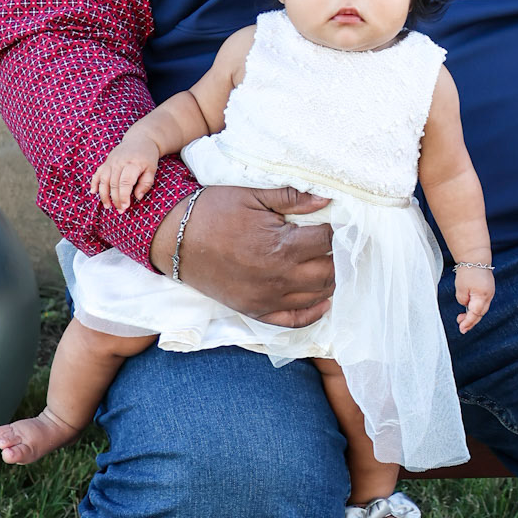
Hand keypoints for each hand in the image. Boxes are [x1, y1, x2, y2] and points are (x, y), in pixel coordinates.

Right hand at [91, 136, 161, 211]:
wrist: (140, 138)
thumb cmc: (148, 157)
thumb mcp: (152, 169)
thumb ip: (146, 183)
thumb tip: (137, 197)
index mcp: (133, 164)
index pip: (125, 182)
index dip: (124, 196)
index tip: (125, 207)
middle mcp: (119, 162)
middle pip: (114, 184)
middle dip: (115, 199)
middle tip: (120, 211)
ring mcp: (111, 161)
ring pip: (104, 180)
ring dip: (104, 195)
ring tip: (108, 206)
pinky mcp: (106, 162)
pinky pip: (97, 173)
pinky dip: (94, 183)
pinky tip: (93, 193)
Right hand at [150, 185, 334, 325]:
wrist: (175, 239)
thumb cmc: (213, 212)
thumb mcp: (253, 196)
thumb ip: (292, 199)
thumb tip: (327, 200)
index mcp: (282, 246)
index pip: (328, 241)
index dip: (339, 231)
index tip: (342, 224)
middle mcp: (280, 278)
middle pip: (329, 271)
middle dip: (339, 257)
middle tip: (341, 245)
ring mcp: (268, 299)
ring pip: (318, 295)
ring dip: (330, 280)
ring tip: (332, 265)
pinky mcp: (255, 311)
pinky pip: (294, 321)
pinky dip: (313, 313)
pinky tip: (323, 300)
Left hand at [455, 266, 494, 332]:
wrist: (476, 257)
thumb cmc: (468, 271)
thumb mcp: (461, 288)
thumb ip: (463, 300)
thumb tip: (465, 305)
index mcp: (482, 296)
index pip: (475, 314)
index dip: (468, 322)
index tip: (462, 329)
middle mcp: (489, 295)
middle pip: (480, 313)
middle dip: (471, 321)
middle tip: (461, 327)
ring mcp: (490, 292)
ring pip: (482, 309)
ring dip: (473, 315)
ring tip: (461, 318)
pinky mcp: (488, 289)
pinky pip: (482, 303)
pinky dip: (476, 308)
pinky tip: (469, 309)